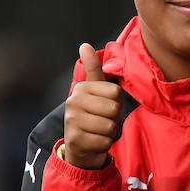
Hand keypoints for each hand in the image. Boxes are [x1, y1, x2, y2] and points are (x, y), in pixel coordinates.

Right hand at [62, 43, 123, 168]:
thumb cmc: (93, 114)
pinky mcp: (75, 139)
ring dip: (109, 132)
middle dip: (113, 119)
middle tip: (102, 120)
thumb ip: (93, 69)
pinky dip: (104, 144)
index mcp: (82, 87)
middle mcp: (73, 101)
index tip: (105, 106)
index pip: (116, 92)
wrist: (80, 145)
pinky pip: (105, 141)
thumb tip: (84, 45)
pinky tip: (94, 141)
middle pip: (114, 109)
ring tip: (98, 130)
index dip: (116, 102)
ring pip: (110, 126)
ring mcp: (72, 120)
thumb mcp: (95, 90)